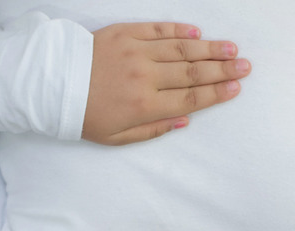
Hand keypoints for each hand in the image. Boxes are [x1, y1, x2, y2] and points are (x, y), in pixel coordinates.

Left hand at [83, 22, 250, 144]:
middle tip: (245, 65)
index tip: (237, 88)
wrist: (49, 84)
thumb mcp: (117, 137)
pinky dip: (178, 30)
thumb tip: (184, 120)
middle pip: (193, 72)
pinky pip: (157, 29)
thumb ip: (154, 130)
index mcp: (145, 106)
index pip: (191, 98)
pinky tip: (196, 32)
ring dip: (209, 48)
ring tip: (231, 48)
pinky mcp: (123, 33)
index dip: (217, 93)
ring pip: (180, 49)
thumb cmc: (83, 115)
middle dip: (223, 69)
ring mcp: (135, 52)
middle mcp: (144, 77)